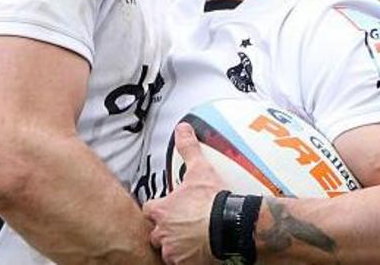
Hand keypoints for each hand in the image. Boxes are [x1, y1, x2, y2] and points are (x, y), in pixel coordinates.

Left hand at [142, 124, 224, 263]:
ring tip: (191, 240)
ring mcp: (172, 250)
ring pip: (166, 250)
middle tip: (182, 226)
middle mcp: (162, 232)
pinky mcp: (184, 263)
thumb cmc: (213, 201)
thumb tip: (183, 128)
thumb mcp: (200, 170)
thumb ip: (189, 148)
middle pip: (155, 232)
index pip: (149, 210)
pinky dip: (186, 259)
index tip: (169, 208)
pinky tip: (198, 252)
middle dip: (165, 230)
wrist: (230, 226)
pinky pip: (179, 263)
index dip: (158, 209)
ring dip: (175, 246)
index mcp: (161, 210)